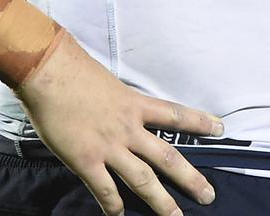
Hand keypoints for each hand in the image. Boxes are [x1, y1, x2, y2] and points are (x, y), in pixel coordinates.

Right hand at [17, 30, 222, 215]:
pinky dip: (114, 207)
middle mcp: (128, 127)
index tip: (220, 128)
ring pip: (143, 180)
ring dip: (162, 202)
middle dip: (190, 178)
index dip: (199, 122)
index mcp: (134, 103)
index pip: (175, 114)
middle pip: (167, 157)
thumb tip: (118, 107)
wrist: (48, 71)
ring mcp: (109, 146)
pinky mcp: (86, 160)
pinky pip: (105, 191)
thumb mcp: (106, 81)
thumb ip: (117, 100)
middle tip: (208, 195)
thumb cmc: (73, 68)